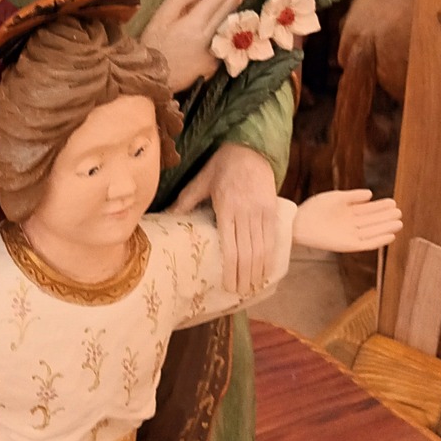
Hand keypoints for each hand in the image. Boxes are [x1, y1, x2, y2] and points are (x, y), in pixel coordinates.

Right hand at [141, 0, 245, 91]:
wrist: (153, 80)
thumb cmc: (153, 46)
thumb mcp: (159, 18)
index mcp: (194, 24)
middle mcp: (209, 37)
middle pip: (228, 9)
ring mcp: (215, 51)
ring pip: (230, 23)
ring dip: (236, 5)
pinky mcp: (215, 62)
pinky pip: (225, 38)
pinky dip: (229, 23)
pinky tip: (229, 16)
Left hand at [171, 141, 278, 299]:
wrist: (251, 148)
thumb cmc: (222, 165)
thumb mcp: (201, 180)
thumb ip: (186, 201)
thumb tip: (168, 217)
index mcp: (227, 207)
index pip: (231, 247)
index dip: (231, 270)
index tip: (228, 285)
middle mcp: (246, 212)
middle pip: (247, 253)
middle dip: (244, 276)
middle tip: (238, 292)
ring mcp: (261, 212)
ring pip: (262, 249)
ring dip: (257, 271)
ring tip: (251, 287)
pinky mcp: (272, 210)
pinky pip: (272, 239)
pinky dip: (270, 257)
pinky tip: (266, 270)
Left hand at [293, 189, 403, 253]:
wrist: (299, 223)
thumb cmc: (314, 208)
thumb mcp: (336, 198)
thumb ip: (353, 196)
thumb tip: (371, 194)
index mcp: (349, 212)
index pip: (369, 209)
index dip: (381, 206)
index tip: (393, 202)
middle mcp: (352, 224)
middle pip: (373, 220)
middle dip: (386, 216)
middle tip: (399, 211)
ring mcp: (351, 235)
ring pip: (372, 231)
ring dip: (385, 227)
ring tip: (399, 222)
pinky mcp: (348, 245)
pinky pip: (367, 244)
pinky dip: (378, 240)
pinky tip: (389, 236)